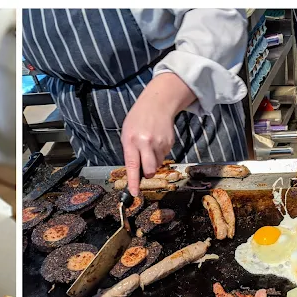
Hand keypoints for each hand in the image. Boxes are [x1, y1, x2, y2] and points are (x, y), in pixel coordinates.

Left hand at [121, 73, 196, 195]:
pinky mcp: (169, 142)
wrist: (157, 103)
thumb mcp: (127, 134)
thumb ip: (130, 151)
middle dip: (147, 173)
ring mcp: (159, 143)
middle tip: (145, 169)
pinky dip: (159, 153)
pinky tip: (157, 141)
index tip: (135, 193)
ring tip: (149, 146)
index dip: (134, 182)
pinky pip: (163, 156)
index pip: (132, 166)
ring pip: (157, 164)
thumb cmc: (138, 120)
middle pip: (149, 169)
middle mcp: (145, 143)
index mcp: (131, 141)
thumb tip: (136, 171)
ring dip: (153, 161)